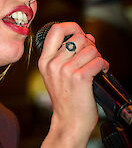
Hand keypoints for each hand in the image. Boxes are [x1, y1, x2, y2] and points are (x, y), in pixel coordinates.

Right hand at [38, 22, 108, 137]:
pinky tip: (100, 73)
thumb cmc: (65, 98)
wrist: (68, 121)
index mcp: (44, 61)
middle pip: (78, 37)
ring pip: (91, 49)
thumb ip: (65, 54)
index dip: (71, 26)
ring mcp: (65, 70)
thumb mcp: (55, 74)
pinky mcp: (79, 78)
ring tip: (95, 67)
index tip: (79, 33)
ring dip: (98, 57)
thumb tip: (86, 37)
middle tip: (90, 56)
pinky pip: (98, 61)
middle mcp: (52, 63)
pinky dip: (104, 66)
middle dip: (90, 45)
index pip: (55, 30)